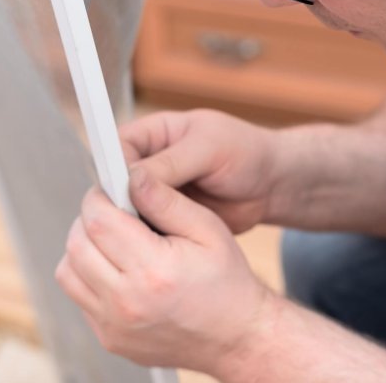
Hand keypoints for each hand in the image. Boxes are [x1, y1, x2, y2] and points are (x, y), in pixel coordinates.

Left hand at [55, 174, 271, 373]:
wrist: (236, 338)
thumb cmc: (227, 281)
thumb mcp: (208, 229)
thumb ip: (167, 201)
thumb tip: (133, 177)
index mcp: (153, 271)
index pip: (98, 221)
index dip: (98, 198)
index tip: (110, 191)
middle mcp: (127, 302)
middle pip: (76, 245)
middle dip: (88, 219)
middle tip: (113, 213)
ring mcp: (114, 325)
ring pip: (67, 271)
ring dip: (83, 248)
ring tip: (114, 240)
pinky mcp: (109, 338)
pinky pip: (79, 296)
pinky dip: (89, 276)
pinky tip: (118, 268)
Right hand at [120, 109, 276, 233]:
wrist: (271, 184)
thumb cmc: (245, 152)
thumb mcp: (208, 148)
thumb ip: (170, 162)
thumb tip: (132, 179)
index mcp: (151, 135)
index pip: (115, 149)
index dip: (114, 171)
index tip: (123, 193)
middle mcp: (147, 163)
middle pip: (114, 183)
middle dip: (121, 203)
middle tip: (136, 221)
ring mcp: (154, 194)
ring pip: (127, 211)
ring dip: (135, 224)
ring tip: (149, 237)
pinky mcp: (165, 218)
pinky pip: (147, 230)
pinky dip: (149, 240)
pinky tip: (157, 251)